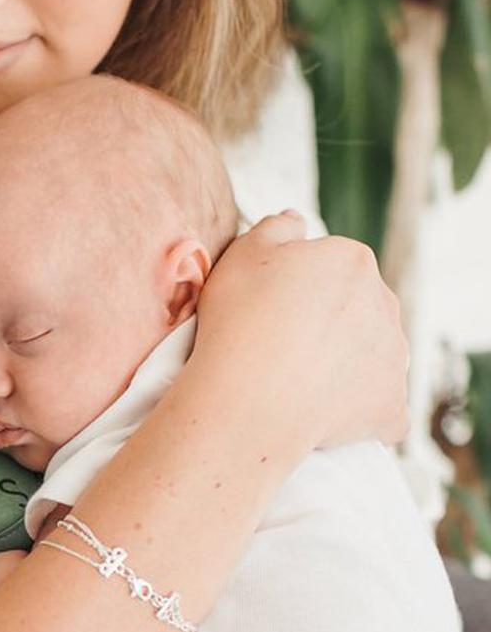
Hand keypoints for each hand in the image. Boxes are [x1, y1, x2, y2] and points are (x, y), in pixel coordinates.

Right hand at [194, 212, 408, 451]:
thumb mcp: (241, 255)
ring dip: (345, 363)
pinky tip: (328, 412)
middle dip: (328, 322)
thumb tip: (296, 219)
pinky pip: (383, 406)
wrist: (247, 400)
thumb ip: (275, 228)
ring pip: (371, 354)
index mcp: (352, 261)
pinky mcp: (391, 405)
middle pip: (357, 308)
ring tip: (297, 378)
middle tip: (280, 342)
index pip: (333, 267)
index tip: (269, 306)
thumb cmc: (240, 324)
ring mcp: (393, 358)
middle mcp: (385, 304)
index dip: (297, 286)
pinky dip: (361, 409)